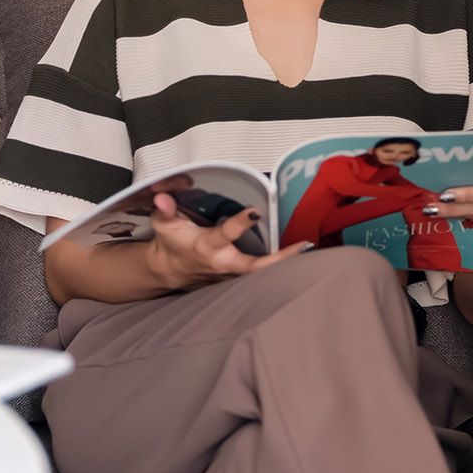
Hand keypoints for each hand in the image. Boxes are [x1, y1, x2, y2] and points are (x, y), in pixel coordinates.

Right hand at [145, 193, 310, 289]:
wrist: (169, 270)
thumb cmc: (170, 241)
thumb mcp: (163, 223)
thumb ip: (165, 208)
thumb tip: (162, 194)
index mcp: (206, 246)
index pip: (225, 234)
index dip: (240, 223)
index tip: (255, 211)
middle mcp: (223, 262)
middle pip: (255, 267)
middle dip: (279, 259)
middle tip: (304, 245)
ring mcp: (232, 274)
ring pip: (261, 275)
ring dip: (285, 263)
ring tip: (310, 248)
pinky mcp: (237, 278)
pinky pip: (261, 274)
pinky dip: (279, 265)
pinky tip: (300, 253)